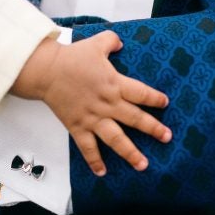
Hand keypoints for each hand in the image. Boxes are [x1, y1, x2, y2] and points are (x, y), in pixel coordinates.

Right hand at [11, 31, 170, 176]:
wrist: (46, 71)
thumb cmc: (71, 58)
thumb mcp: (95, 44)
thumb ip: (111, 42)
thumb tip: (120, 43)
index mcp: (114, 84)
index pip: (141, 93)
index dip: (154, 99)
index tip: (164, 104)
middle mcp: (107, 104)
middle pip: (135, 119)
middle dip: (153, 129)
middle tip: (167, 138)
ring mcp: (93, 118)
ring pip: (116, 139)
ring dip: (130, 153)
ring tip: (143, 165)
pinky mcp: (78, 127)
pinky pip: (88, 148)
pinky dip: (95, 161)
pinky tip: (102, 172)